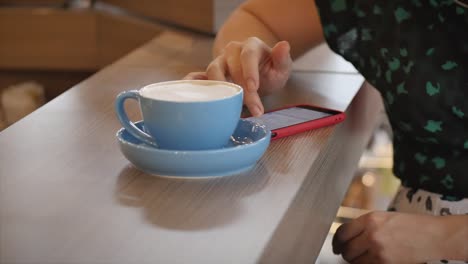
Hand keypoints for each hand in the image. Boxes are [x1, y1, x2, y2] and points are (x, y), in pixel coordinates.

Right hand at [184, 37, 291, 115]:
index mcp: (250, 45)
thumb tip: (284, 45)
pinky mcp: (209, 74)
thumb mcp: (282, 68)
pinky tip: (190, 94)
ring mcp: (219, 61)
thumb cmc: (270, 72)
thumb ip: (283, 59)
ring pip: (213, 71)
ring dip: (220, 89)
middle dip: (240, 89)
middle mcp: (232, 50)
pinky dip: (192, 83)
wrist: (259, 77)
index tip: (253, 88)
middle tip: (251, 108)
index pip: (247, 55)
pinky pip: (197, 76)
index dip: (249, 71)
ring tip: (229, 106)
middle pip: (231, 67)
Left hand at [332, 211, 447, 263]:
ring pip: (354, 261)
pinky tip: (370, 260)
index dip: (336, 241)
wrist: (433, 236)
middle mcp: (371, 234)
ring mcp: (378, 250)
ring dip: (355, 260)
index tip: (336, 245)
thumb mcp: (384, 217)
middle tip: (346, 253)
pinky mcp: (385, 263)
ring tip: (361, 257)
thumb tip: (348, 235)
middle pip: (347, 249)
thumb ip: (365, 225)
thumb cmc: (411, 224)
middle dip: (345, 252)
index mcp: (369, 219)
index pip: (342, 232)